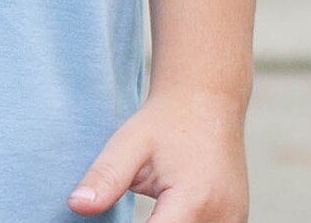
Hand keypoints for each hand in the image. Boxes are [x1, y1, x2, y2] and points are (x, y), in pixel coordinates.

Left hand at [67, 88, 249, 221]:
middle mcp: (220, 218)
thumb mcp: (129, 143)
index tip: (109, 220)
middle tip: (131, 205)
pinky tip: (165, 213)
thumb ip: (105, 177)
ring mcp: (233, 221)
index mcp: (192, 201)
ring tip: (150, 205)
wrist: (207, 100)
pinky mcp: (235, 220)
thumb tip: (76, 205)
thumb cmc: (166, 121)